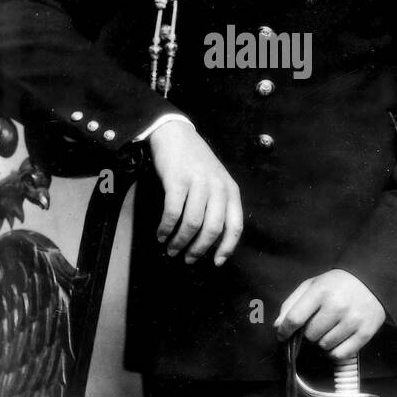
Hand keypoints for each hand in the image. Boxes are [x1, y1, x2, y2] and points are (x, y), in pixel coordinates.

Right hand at [149, 120, 242, 265]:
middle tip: (187, 259)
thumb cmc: (195, 162)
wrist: (175, 134)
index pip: (235, 225)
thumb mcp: (216, 181)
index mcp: (230, 190)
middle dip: (199, 249)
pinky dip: (166, 228)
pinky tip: (161, 234)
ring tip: (171, 249)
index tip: (216, 262)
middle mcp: (218, 187)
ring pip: (192, 224)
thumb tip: (212, 241)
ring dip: (180, 241)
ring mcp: (198, 183)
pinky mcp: (177, 180)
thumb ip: (218, 205)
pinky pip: (173, 212)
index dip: (226, 248)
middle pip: (213, 229)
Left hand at [274, 270, 386, 359]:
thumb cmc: (337, 284)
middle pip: (310, 335)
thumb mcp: (312, 285)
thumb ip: (292, 303)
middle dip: (308, 333)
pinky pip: (340, 355)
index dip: (284, 331)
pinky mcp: (365, 333)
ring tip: (328, 331)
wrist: (372, 280)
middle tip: (316, 325)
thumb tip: (278, 326)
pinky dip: (334, 352)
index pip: (295, 318)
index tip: (282, 335)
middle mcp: (337, 306)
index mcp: (321, 291)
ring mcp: (352, 320)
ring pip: (324, 346)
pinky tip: (336, 341)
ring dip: (322, 342)